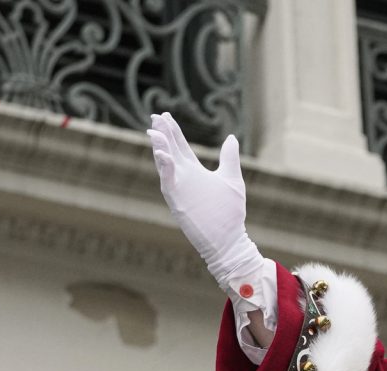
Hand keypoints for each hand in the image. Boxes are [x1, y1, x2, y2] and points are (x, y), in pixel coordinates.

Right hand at [147, 112, 266, 295]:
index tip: (165, 114)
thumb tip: (231, 137)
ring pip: (164, 164)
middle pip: (169, 150)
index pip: (180, 146)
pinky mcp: (178, 201)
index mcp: (195, 171)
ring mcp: (179, 188)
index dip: (173, 131)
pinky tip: (163, 154)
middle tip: (155, 116)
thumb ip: (229, 158)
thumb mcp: (232, 179)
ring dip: (159, 148)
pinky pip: (168, 182)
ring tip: (155, 132)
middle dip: (162, 134)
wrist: (229, 239)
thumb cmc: (230, 212)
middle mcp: (184, 177)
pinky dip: (165, 168)